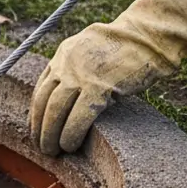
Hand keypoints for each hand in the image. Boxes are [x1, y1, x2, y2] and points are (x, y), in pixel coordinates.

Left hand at [29, 0, 186, 154]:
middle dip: (39, 128)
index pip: (41, 88)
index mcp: (64, 55)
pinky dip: (71, 134)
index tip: (37, 129)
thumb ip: (78, 72)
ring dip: (51, 135)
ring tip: (53, 151)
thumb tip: (71, 100)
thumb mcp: (93, 54)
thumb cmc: (128, 48)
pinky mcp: (99, 86)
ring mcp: (81, 74)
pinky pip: (78, 116)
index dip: (36, 112)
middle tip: (41, 147)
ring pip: (55, 111)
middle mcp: (67, 63)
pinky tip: (70, 146)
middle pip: (43, 101)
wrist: (150, 36)